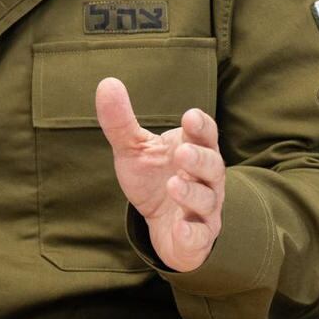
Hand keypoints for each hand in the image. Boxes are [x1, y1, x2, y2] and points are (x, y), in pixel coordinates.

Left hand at [95, 78, 225, 272]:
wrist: (165, 227)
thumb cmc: (155, 180)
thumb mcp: (134, 150)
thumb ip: (122, 121)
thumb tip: (106, 83)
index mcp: (195, 150)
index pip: (206, 134)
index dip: (201, 126)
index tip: (189, 117)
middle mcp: (207, 178)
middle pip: (212, 165)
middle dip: (199, 158)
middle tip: (181, 152)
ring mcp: (206, 208)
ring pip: (207, 199)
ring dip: (193, 192)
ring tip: (174, 184)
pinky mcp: (198, 236)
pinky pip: (199, 235)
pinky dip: (191, 231)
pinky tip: (179, 226)